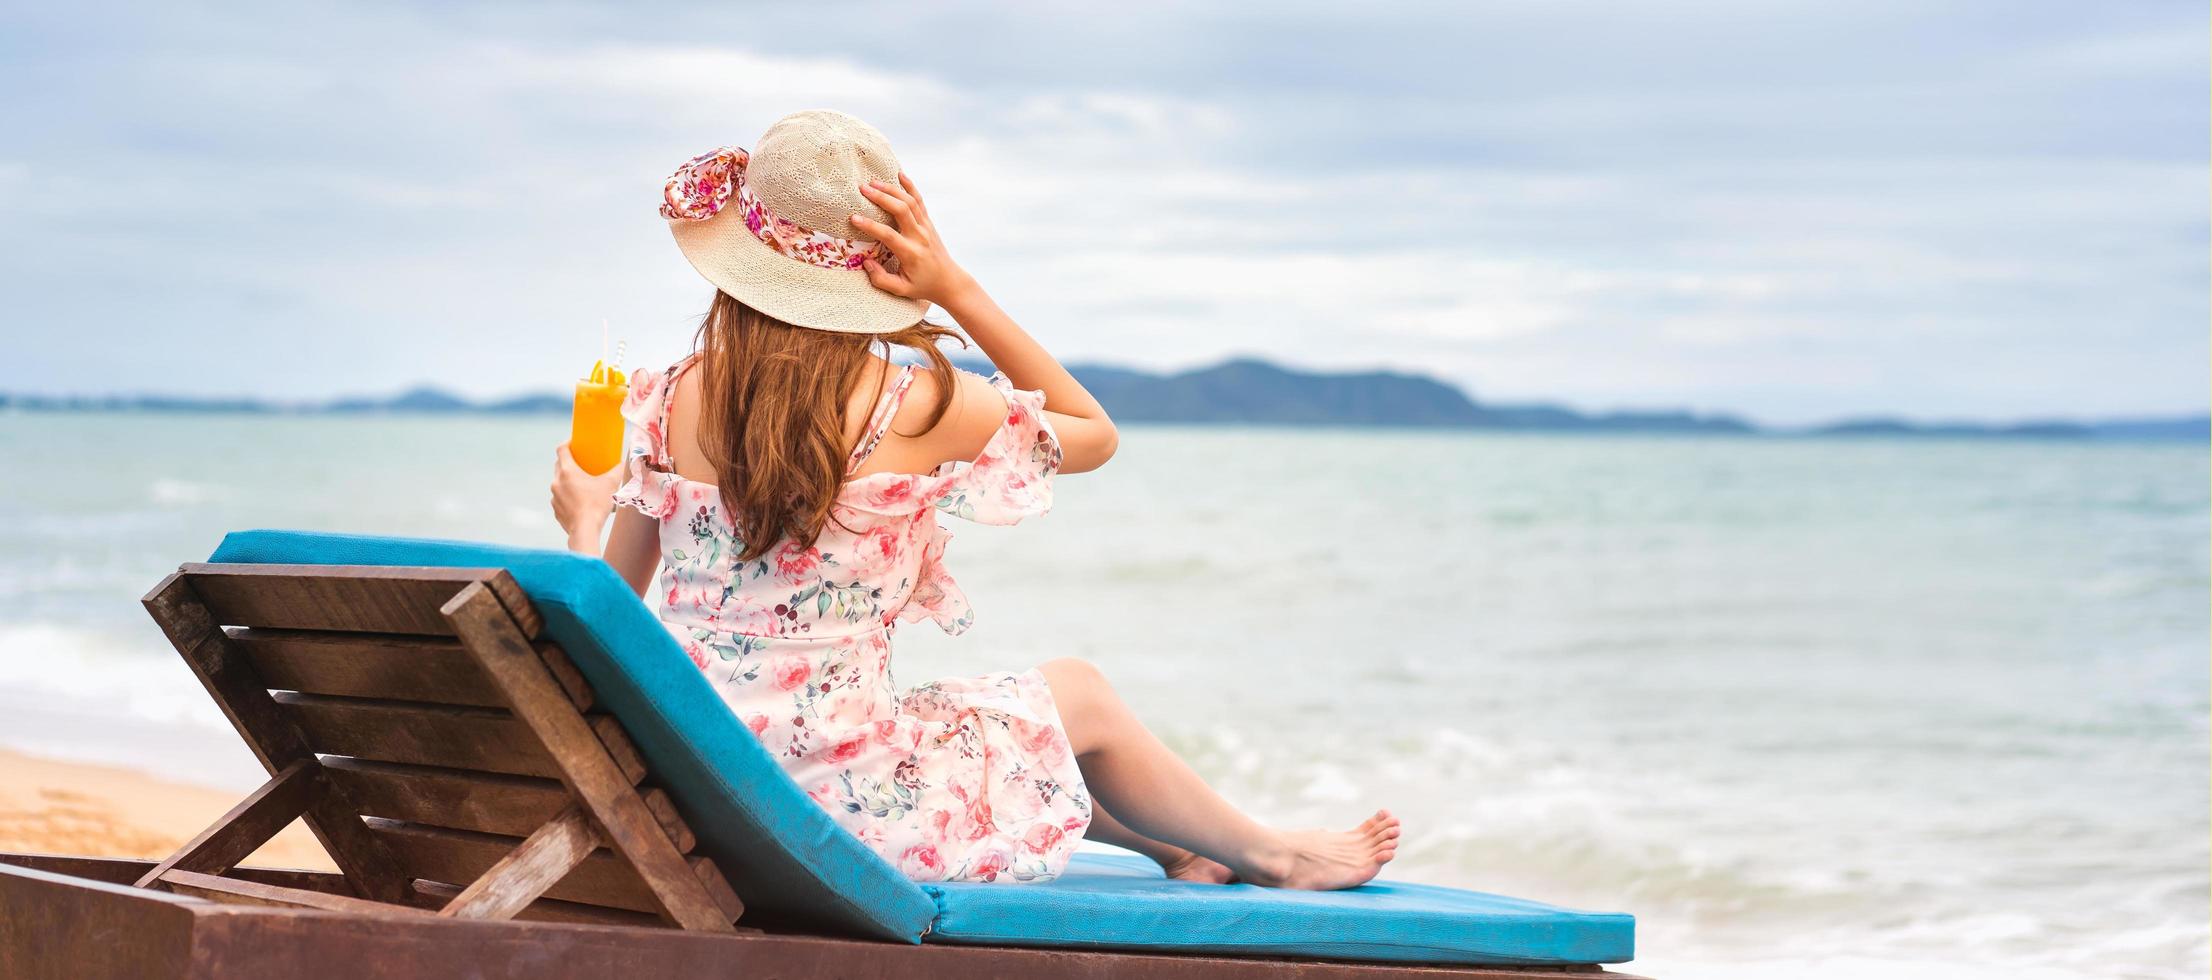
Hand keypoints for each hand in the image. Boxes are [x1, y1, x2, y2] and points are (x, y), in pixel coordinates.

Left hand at [550, 443, 620, 537]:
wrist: (585, 530)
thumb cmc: (597, 504)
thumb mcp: (611, 484)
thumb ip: (618, 470)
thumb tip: (625, 462)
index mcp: (567, 471)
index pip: (562, 449)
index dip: (568, 443)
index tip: (575, 443)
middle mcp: (556, 481)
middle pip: (559, 464)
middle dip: (569, 461)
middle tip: (582, 462)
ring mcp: (554, 496)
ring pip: (559, 482)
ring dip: (568, 480)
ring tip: (582, 484)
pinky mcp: (556, 509)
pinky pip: (560, 497)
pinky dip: (568, 496)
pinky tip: (579, 501)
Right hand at [852, 173, 979, 309]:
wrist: (949, 281)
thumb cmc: (923, 286)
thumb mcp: (901, 290)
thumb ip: (881, 279)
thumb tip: (866, 262)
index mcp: (911, 253)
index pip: (888, 235)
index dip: (870, 226)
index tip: (853, 218)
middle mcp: (920, 236)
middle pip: (901, 210)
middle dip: (881, 197)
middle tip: (863, 189)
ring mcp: (926, 227)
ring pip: (910, 201)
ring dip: (892, 189)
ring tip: (874, 182)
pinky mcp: (929, 223)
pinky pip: (920, 201)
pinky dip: (910, 186)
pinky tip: (900, 174)